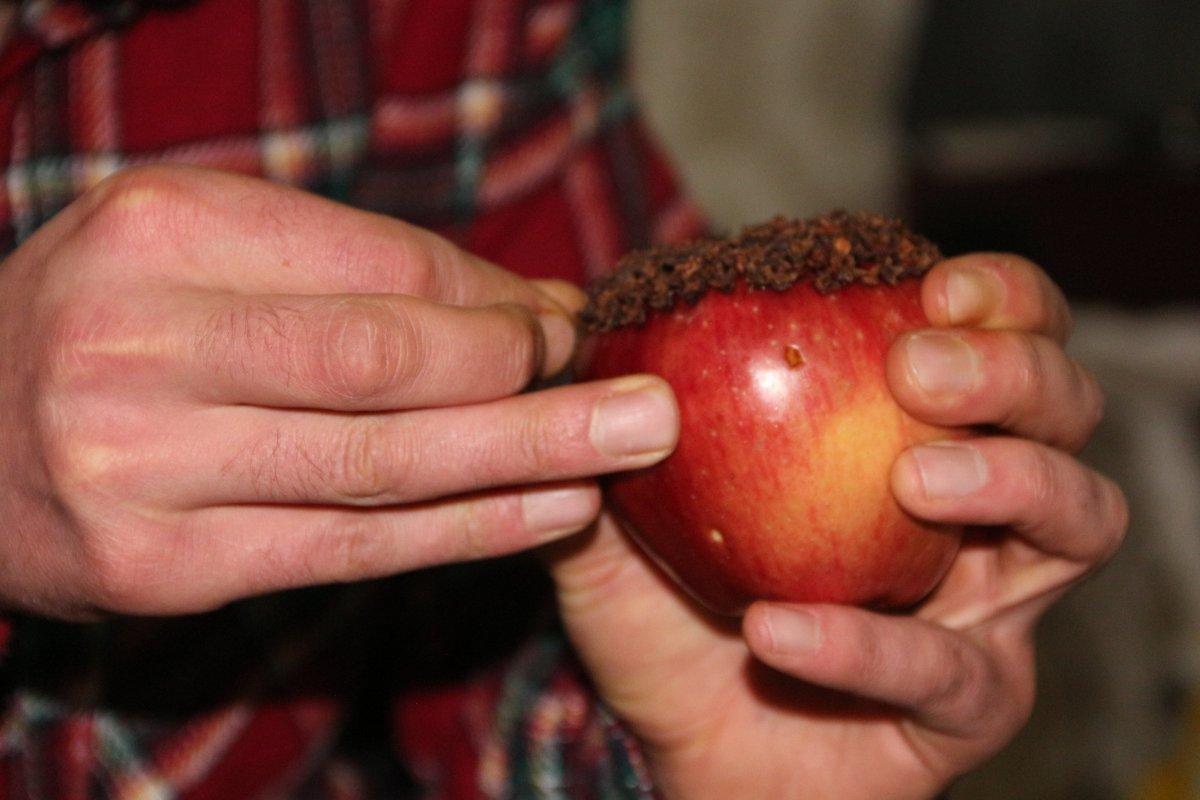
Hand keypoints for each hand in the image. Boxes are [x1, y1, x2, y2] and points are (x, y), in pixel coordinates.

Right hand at [0, 166, 677, 619]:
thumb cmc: (107, 322)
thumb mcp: (204, 250)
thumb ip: (355, 268)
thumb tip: (528, 306)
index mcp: (159, 233)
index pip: (383, 268)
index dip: (497, 303)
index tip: (568, 326)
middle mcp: (141, 344)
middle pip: (390, 363)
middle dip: (533, 380)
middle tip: (644, 394)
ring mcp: (144, 466)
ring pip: (384, 465)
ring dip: (529, 458)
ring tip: (631, 449)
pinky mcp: (165, 569)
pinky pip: (352, 547)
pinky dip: (467, 530)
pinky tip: (553, 513)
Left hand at [549, 254, 1127, 798]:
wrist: (687, 754)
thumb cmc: (669, 625)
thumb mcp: (620, 521)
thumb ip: (606, 445)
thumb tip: (576, 350)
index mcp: (910, 435)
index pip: (1000, 334)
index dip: (995, 297)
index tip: (933, 285)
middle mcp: (977, 509)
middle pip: (1063, 406)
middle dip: (1012, 368)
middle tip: (916, 369)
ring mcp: (989, 607)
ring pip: (1079, 519)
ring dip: (1008, 478)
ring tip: (911, 480)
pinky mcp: (974, 703)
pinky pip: (950, 668)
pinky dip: (868, 642)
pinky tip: (778, 627)